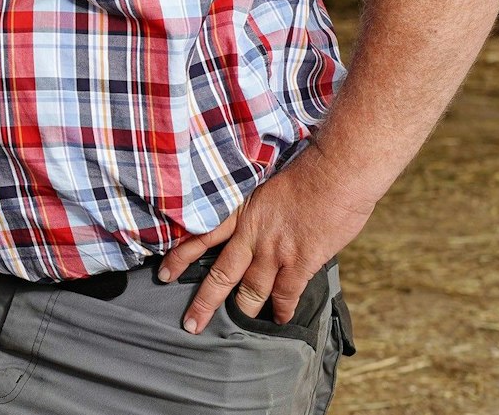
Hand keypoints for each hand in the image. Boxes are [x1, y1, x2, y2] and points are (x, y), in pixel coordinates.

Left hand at [156, 145, 376, 333]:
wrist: (335, 172)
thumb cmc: (303, 170)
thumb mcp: (264, 184)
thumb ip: (254, 209)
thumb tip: (252, 223)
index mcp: (239, 212)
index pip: (199, 238)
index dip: (180, 258)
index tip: (164, 274)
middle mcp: (251, 235)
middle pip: (221, 275)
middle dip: (204, 303)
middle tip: (191, 324)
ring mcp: (275, 251)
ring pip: (251, 290)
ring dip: (243, 311)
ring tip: (234, 327)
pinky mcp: (301, 261)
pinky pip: (287, 294)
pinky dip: (282, 310)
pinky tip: (280, 320)